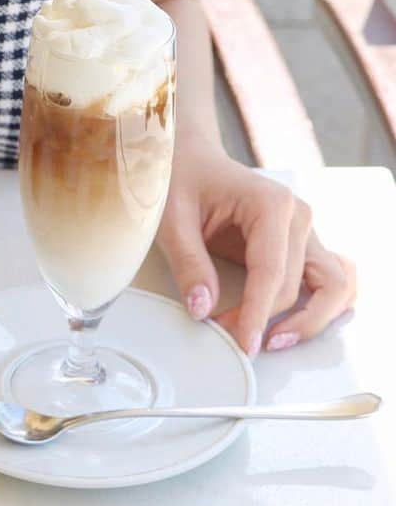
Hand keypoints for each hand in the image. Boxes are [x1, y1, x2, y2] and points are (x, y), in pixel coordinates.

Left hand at [157, 137, 355, 354]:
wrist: (193, 161)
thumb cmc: (182, 182)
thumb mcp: (171, 220)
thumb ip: (188, 264)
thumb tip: (202, 309)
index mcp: (271, 204)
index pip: (271, 273)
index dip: (257, 314)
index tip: (243, 345)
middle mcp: (298, 217)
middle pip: (294, 286)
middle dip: (264, 320)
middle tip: (229, 340)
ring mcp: (305, 231)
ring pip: (333, 286)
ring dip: (311, 320)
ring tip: (273, 342)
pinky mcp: (303, 244)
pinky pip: (331, 279)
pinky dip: (322, 305)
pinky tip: (296, 326)